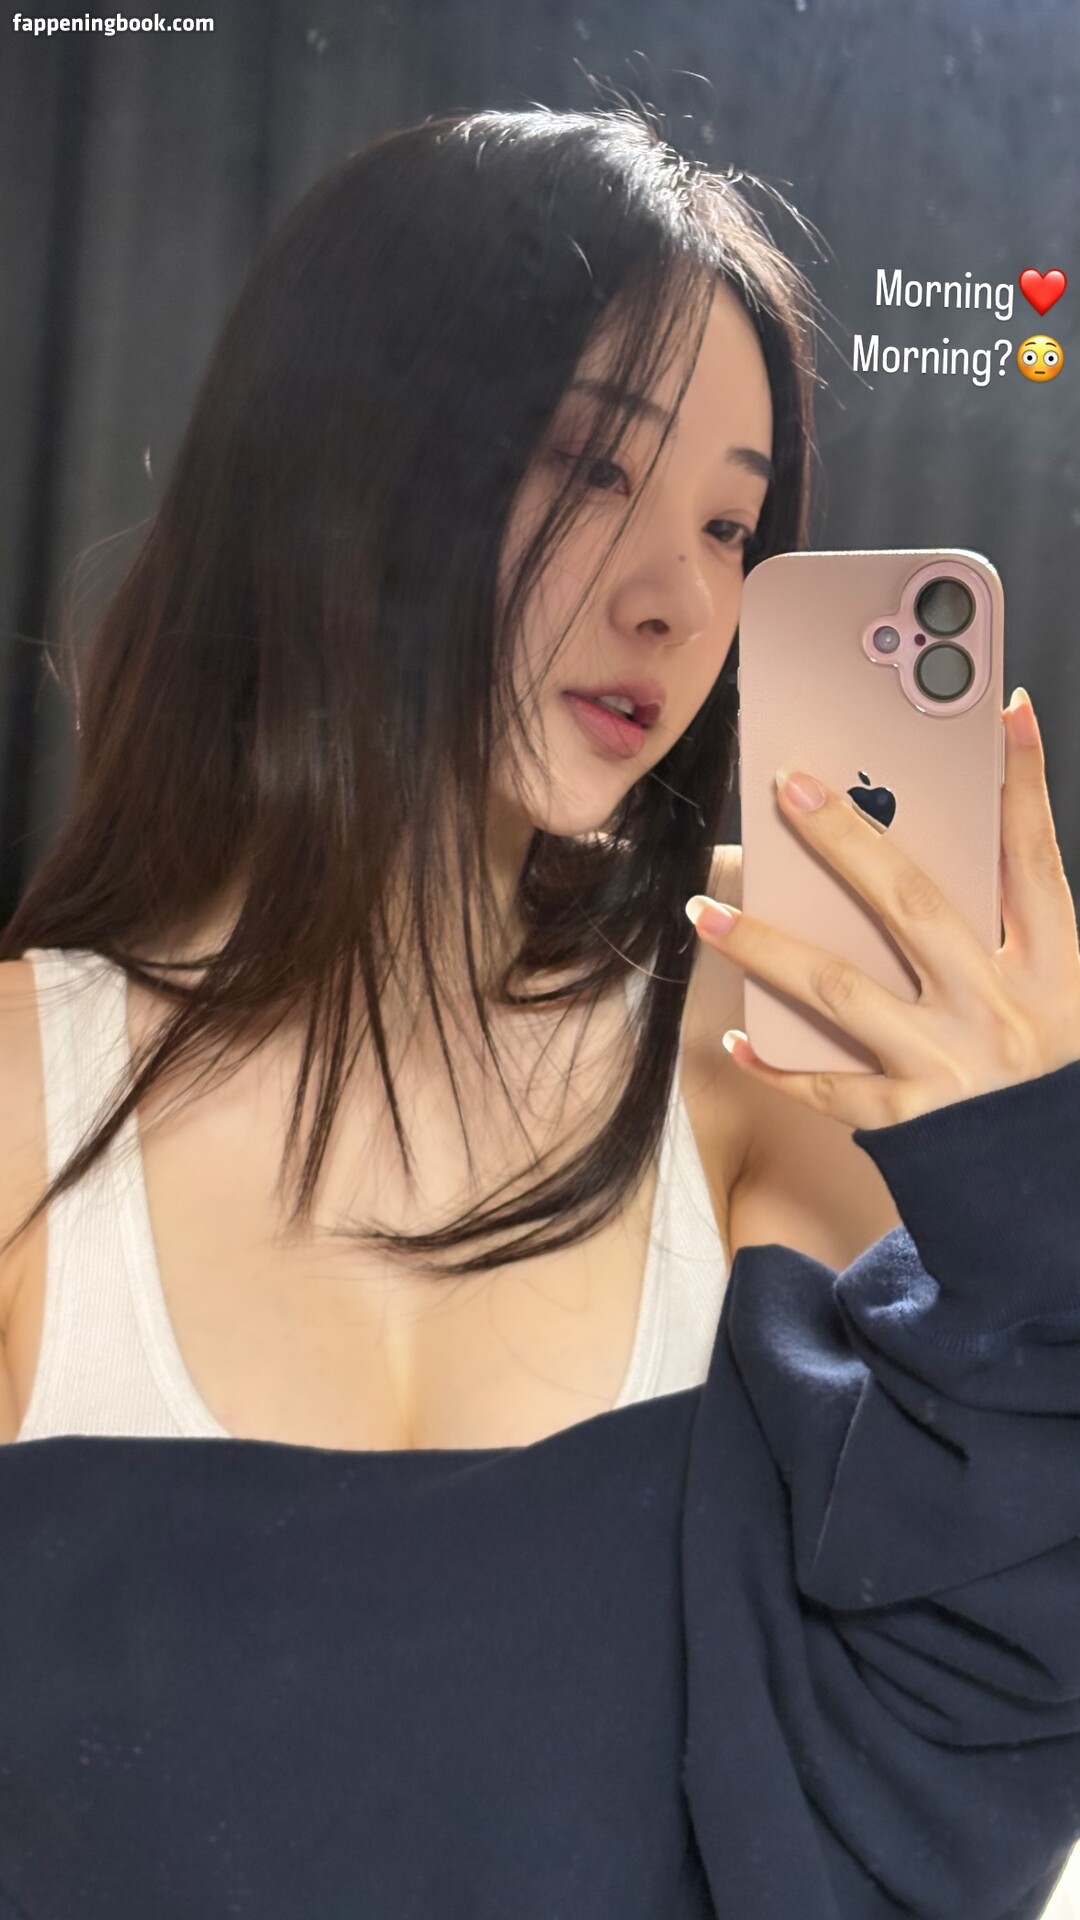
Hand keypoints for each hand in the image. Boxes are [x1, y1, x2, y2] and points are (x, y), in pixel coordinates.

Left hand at [685, 689, 1079, 1130]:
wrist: (1048, 1199)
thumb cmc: (1048, 1090)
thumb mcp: (1061, 1004)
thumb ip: (1009, 936)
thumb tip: (950, 855)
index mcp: (1052, 972)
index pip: (1035, 859)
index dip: (1022, 781)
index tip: (1003, 708)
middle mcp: (999, 1009)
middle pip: (911, 904)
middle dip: (846, 838)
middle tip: (789, 786)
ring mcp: (950, 1064)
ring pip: (839, 990)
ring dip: (765, 946)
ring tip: (706, 912)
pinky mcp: (910, 1119)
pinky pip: (827, 1086)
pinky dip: (779, 1065)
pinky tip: (735, 1042)